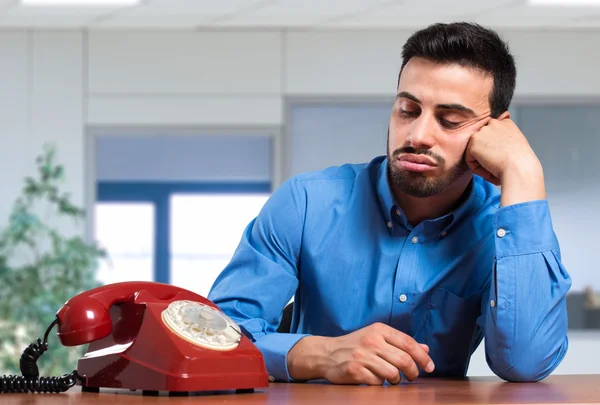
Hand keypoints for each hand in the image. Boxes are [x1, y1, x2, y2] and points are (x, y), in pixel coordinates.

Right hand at [287, 322, 433, 384]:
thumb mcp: (377, 338)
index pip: (408, 343)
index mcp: (379, 330)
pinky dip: (380, 384)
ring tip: (393, 379)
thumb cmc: (356, 345)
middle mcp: (371, 341)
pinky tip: (375, 379)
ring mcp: (362, 356)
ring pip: (393, 374)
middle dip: (413, 372)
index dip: (423, 357)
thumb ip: (401, 343)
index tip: (430, 367)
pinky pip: (377, 382)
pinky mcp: (354, 370)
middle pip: (404, 360)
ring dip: (396, 380)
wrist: (327, 353)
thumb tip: (425, 349)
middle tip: (412, 377)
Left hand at [465, 116, 545, 205]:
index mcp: (506, 123)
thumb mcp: (517, 145)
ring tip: (494, 172)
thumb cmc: (522, 162)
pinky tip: (489, 173)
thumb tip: (494, 149)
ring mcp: (482, 132)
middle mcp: (493, 123)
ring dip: (482, 164)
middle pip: (482, 143)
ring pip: (475, 151)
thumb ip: (504, 141)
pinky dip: (477, 169)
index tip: (502, 159)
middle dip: (487, 156)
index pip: (492, 135)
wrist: (519, 168)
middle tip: (498, 167)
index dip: (495, 150)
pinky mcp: (473, 143)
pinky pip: (470, 160)